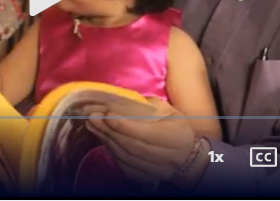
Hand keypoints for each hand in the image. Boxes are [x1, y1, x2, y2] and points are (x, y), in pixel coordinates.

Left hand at [86, 97, 201, 186]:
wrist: (186, 157)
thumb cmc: (176, 127)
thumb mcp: (168, 111)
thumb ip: (148, 107)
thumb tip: (121, 102)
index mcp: (175, 138)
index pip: (146, 134)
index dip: (125, 125)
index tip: (108, 114)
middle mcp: (167, 158)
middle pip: (132, 146)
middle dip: (110, 131)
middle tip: (92, 117)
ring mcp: (154, 171)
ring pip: (125, 157)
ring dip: (106, 139)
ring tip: (92, 124)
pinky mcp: (143, 178)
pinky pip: (122, 164)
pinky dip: (110, 149)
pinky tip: (102, 136)